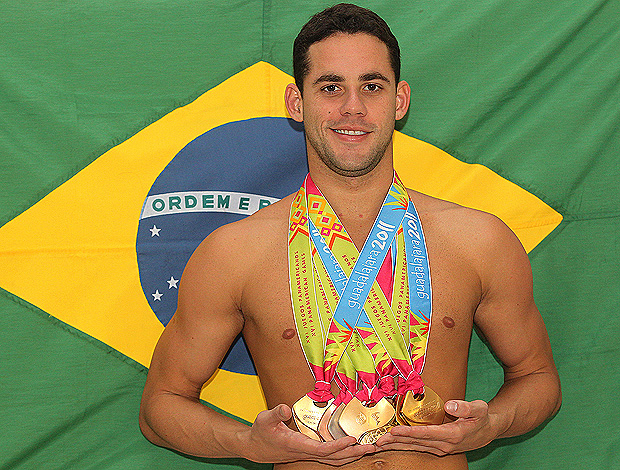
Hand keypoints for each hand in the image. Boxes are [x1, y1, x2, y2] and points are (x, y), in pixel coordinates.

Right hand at [241, 404, 376, 464]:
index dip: (338, 446)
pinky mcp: (309, 452)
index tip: (352, 439)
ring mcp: (308, 454)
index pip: (322, 449)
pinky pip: (330, 457)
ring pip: (334, 460)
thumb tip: (285, 408)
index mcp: (297, 445)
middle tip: (371, 447)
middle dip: (353, 454)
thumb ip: (275, 413)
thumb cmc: (261, 432)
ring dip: (352, 456)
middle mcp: (306, 452)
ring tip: (368, 449)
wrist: (256, 448)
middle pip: (334, 458)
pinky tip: (353, 449)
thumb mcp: (264, 419)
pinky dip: (344, 454)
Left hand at [374, 400, 500, 455]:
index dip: (409, 432)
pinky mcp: (438, 448)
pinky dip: (404, 446)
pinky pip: (417, 447)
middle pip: (416, 443)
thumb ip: (465, 407)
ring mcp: (440, 448)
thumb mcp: (479, 409)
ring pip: (414, 447)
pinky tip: (392, 443)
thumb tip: (450, 404)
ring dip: (397, 445)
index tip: (395, 430)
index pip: (426, 433)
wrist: (488, 432)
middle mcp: (444, 444)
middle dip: (397, 441)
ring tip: (380, 442)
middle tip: (379, 438)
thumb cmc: (482, 418)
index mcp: (453, 435)